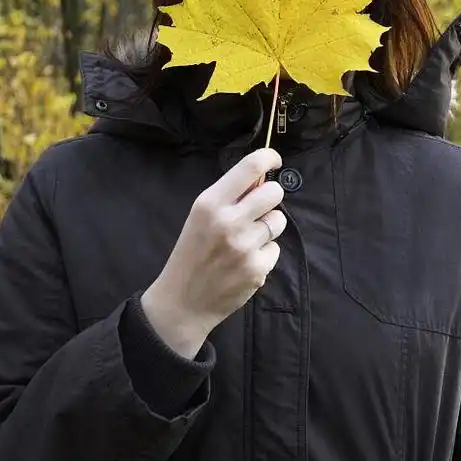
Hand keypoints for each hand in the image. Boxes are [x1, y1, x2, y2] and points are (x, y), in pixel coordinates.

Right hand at [141, 148, 287, 357]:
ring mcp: (245, 247)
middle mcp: (229, 221)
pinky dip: (264, 254)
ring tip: (247, 240)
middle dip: (270, 198)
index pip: (250, 167)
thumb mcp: (199, 218)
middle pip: (274, 192)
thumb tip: (261, 178)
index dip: (269, 158)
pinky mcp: (257, 269)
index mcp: (210, 203)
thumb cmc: (191, 254)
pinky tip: (244, 262)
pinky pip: (275, 248)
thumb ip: (228, 198)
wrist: (181, 302)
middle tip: (258, 209)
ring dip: (268, 227)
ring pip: (278, 220)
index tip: (274, 161)